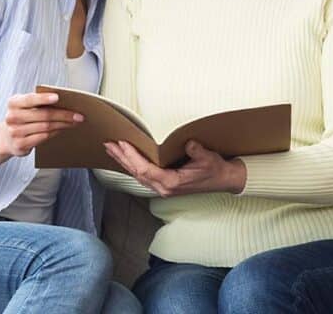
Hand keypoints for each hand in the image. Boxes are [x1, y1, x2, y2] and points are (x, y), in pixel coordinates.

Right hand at [0, 92, 83, 157]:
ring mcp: (15, 132)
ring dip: (63, 124)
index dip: (43, 98)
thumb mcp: (25, 106)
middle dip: (64, 114)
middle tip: (78, 115)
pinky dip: (56, 132)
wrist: (6, 137)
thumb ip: (39, 102)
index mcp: (13, 103)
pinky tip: (63, 129)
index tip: (57, 97)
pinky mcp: (20, 145)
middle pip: (43, 114)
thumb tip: (66, 101)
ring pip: (46, 127)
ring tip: (75, 122)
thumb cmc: (23, 117)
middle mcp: (12, 117)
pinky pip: (43, 137)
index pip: (29, 99)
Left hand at [104, 139, 246, 196]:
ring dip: (124, 161)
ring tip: (111, 149)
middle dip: (121, 158)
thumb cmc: (216, 169)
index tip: (122, 143)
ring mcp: (163, 188)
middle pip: (136, 173)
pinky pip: (143, 176)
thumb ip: (196, 151)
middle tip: (108, 144)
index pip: (145, 170)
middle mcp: (164, 188)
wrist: (224, 180)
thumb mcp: (208, 158)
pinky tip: (125, 158)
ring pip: (137, 175)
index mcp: (172, 183)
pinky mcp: (164, 185)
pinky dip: (132, 165)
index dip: (132, 156)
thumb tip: (187, 143)